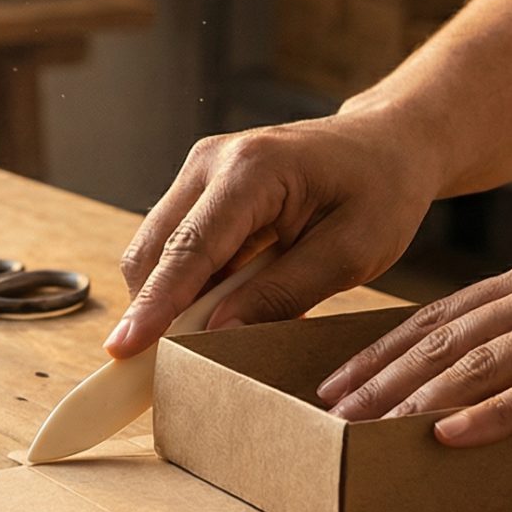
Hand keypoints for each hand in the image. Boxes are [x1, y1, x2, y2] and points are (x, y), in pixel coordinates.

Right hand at [107, 109, 444, 356]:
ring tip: (207, 339)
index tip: (124, 349)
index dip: (155, 304)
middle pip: (155, 248)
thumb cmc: (380, 191)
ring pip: (156, 249)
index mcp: (253, 169)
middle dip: (151, 310)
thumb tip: (219, 332)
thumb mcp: (351, 252)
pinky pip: (176, 245)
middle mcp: (211, 161)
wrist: (387, 143)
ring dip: (170, 299)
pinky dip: (188, 284)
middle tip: (160, 368)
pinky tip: (222, 307)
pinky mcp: (200, 187)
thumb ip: (283, 293)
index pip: (190, 248)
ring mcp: (200, 170)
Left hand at [315, 231, 511, 444]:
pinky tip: (450, 436)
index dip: (386, 349)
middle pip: (448, 338)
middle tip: (328, 413)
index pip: (446, 315)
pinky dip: (494, 415)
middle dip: (381, 377)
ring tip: (365, 430)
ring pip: (483, 363)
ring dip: (416, 398)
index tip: (338, 379)